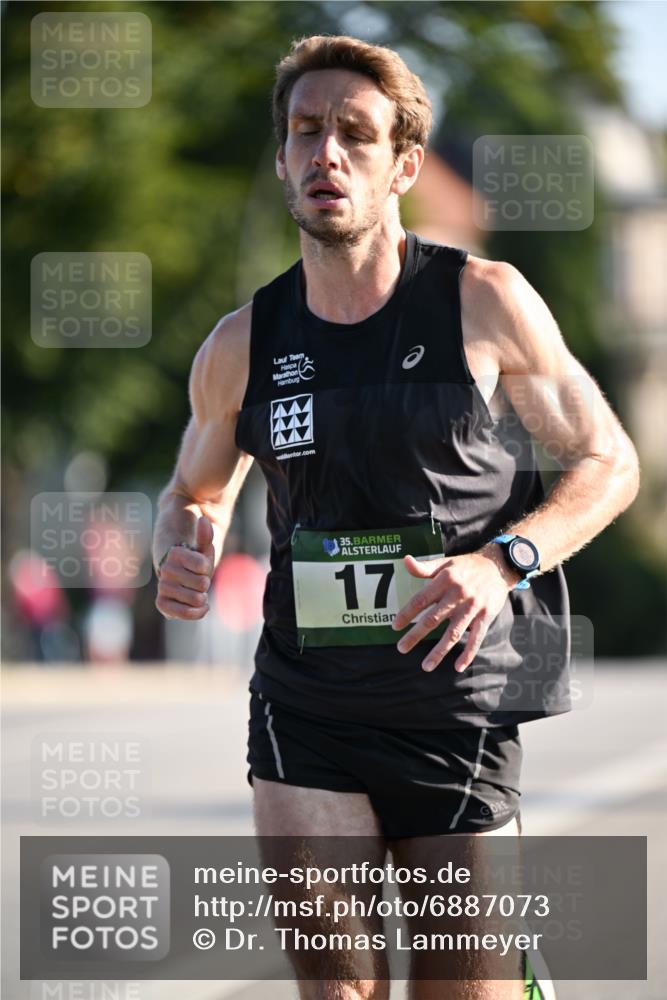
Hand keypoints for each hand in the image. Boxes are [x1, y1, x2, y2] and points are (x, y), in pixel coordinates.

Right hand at [155, 516, 214, 620]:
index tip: (199, 563)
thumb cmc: (196, 556)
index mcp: (174, 553)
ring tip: (195, 590)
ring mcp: (163, 587)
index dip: (207, 567)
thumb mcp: (203, 547)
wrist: (184, 573)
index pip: (203, 566)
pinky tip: (201, 607)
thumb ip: (205, 536)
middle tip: (197, 578)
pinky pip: (180, 613)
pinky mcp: (162, 603)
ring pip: (196, 599)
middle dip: (205, 582)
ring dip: (202, 596)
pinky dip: (195, 613)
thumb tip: (205, 519)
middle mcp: (165, 570)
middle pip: (202, 584)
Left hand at [391, 546, 515, 672]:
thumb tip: (405, 561)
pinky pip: (476, 638)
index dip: (406, 613)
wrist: (498, 567)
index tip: (394, 626)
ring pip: (453, 633)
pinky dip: (468, 653)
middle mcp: (457, 595)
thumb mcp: (445, 563)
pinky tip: (458, 667)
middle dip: (415, 635)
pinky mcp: (485, 617)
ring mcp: (472, 608)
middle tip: (401, 648)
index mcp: (445, 581)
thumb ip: (424, 568)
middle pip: (433, 619)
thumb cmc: (466, 566)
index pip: (421, 600)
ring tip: (425, 666)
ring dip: (439, 651)